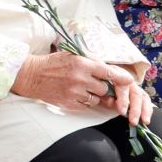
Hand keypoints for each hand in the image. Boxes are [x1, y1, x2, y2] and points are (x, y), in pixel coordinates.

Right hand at [12, 51, 147, 122]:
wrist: (31, 76)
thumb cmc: (53, 64)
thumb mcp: (72, 56)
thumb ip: (90, 61)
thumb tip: (109, 69)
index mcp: (81, 64)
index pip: (107, 71)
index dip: (120, 77)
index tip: (130, 80)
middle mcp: (79, 79)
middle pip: (104, 88)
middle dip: (103, 86)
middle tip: (97, 83)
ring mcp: (74, 93)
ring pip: (97, 98)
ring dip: (95, 95)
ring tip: (85, 88)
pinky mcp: (68, 103)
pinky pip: (86, 105)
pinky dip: (86, 101)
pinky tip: (78, 95)